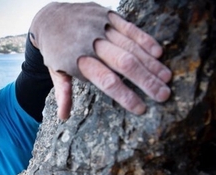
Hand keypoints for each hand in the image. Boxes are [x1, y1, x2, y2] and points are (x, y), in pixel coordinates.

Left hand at [51, 12, 171, 119]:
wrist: (49, 17)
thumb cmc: (55, 49)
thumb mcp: (55, 71)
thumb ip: (62, 92)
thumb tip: (63, 116)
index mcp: (79, 61)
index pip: (107, 81)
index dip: (125, 95)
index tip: (141, 108)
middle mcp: (92, 44)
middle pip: (125, 64)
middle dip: (147, 81)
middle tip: (164, 95)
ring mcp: (101, 28)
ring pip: (131, 46)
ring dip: (151, 63)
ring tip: (166, 78)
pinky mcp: (108, 16)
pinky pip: (130, 28)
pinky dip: (145, 40)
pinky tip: (158, 53)